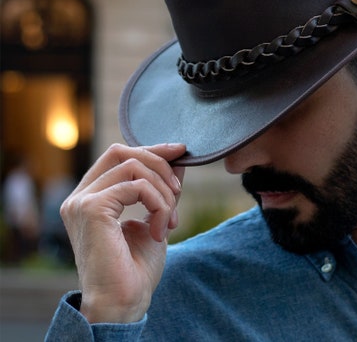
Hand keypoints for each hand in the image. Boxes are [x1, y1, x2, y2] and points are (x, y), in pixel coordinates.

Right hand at [60, 143, 185, 323]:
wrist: (124, 303)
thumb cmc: (136, 269)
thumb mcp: (155, 218)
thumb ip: (161, 189)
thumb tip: (177, 160)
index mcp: (90, 198)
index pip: (118, 156)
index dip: (151, 149)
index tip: (179, 151)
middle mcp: (80, 197)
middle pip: (122, 152)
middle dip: (158, 162)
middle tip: (178, 190)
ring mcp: (82, 202)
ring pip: (134, 167)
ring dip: (163, 192)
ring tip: (171, 221)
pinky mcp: (92, 209)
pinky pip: (137, 187)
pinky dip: (158, 204)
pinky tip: (161, 230)